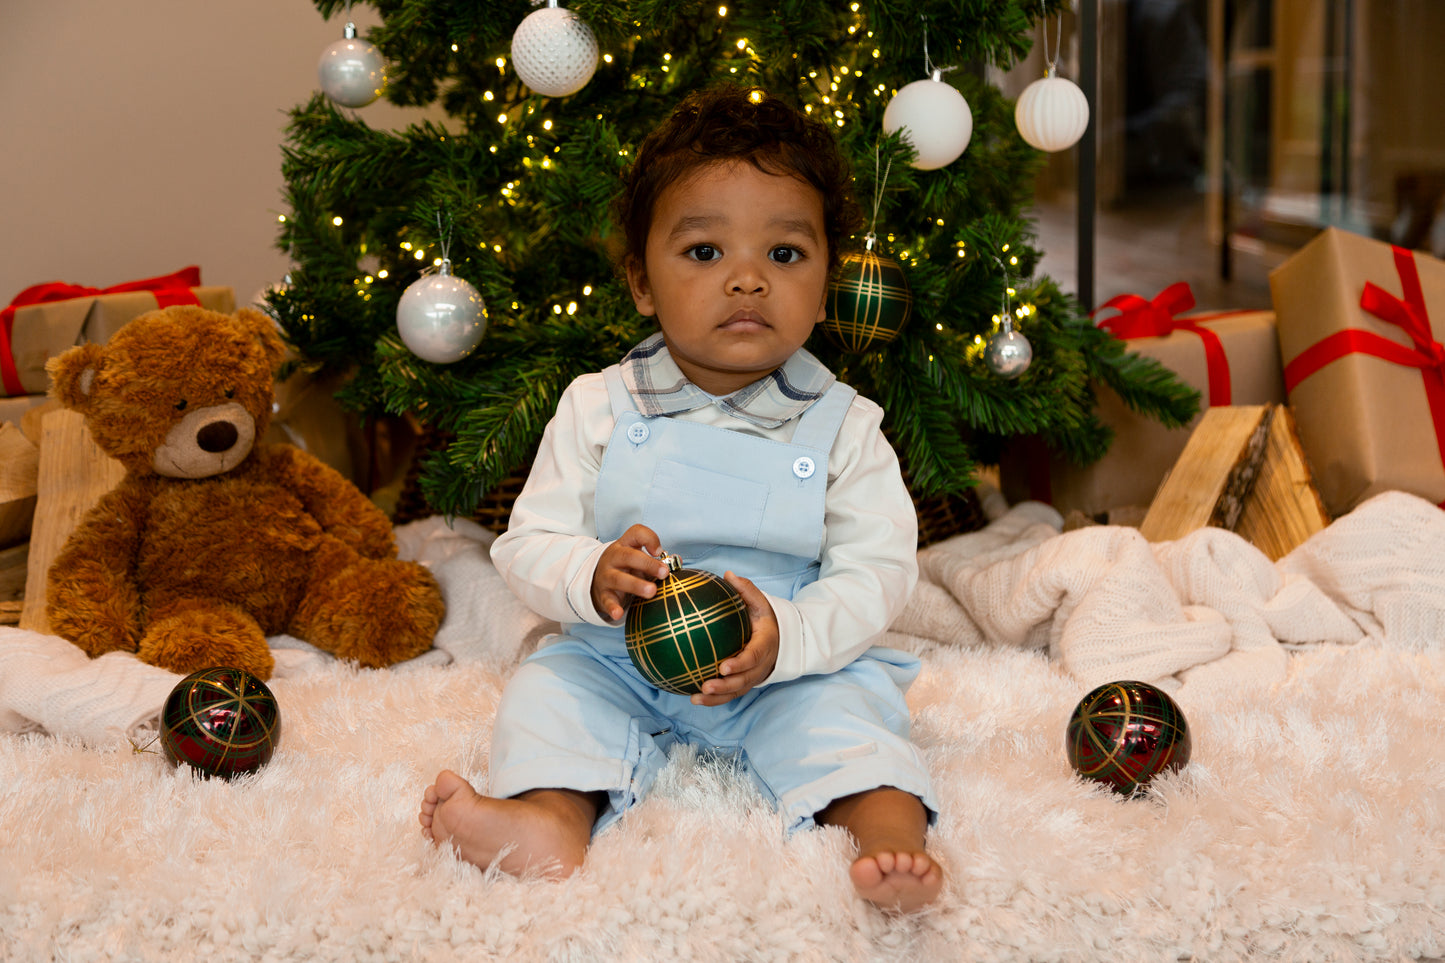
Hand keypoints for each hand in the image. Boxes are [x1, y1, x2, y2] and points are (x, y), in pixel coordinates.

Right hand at [591, 524, 669, 621]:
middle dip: (648, 564)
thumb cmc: (625, 567)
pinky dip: (613, 607)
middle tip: (664, 572)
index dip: (649, 539)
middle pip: (629, 556)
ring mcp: (606, 576)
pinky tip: (619, 613)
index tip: (660, 551)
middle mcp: (614, 558)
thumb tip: (677, 561)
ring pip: (619, 579)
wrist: (596, 580)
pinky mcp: (603, 594)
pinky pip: (607, 601)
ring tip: (652, 591)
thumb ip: (657, 559)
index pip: (636, 533)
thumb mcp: (638, 558)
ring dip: (636, 585)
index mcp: (625, 545)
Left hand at [692, 572, 778, 706]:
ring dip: (716, 698)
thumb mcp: (760, 603)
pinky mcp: (743, 684)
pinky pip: (729, 695)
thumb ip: (746, 590)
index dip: (740, 664)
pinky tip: (693, 698)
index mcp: (765, 645)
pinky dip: (714, 700)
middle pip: (744, 680)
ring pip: (735, 691)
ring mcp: (752, 677)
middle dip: (725, 686)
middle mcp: (760, 665)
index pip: (753, 657)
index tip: (723, 667)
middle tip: (706, 685)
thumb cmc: (764, 620)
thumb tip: (728, 574)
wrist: (778, 640)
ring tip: (695, 698)